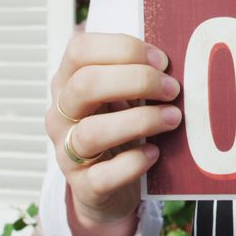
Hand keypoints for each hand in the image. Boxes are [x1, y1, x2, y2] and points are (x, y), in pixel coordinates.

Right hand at [46, 33, 181, 226]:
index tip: (161, 61)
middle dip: (137, 80)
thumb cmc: (119, 130)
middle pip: (86, 84)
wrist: (107, 187)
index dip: (124, 49)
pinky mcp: (83, 186)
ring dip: (141, 121)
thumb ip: (137, 74)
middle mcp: (61, 115)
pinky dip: (133, 162)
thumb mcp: (122, 96)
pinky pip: (104, 175)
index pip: (80, 50)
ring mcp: (67, 152)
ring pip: (93, 131)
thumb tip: (174, 61)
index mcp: (68, 82)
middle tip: (171, 89)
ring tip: (172, 118)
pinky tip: (154, 153)